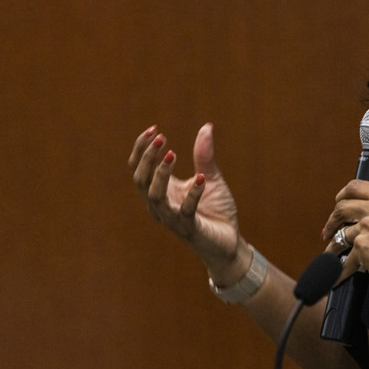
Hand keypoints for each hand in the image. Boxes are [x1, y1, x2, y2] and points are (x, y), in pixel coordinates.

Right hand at [129, 123, 244, 276]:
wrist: (229, 242)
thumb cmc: (214, 211)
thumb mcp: (210, 177)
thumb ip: (204, 155)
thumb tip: (206, 126)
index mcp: (162, 190)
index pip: (140, 168)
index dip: (142, 149)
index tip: (153, 129)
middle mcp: (162, 204)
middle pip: (140, 180)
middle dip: (147, 157)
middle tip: (161, 138)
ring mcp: (173, 217)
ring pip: (154, 196)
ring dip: (160, 174)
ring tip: (173, 154)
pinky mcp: (189, 228)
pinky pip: (185, 211)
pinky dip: (192, 194)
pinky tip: (200, 179)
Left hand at [322, 180, 368, 300]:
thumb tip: (365, 217)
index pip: (357, 186)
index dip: (342, 195)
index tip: (337, 203)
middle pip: (342, 207)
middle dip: (331, 220)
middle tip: (328, 230)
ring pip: (340, 233)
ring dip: (333, 246)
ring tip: (332, 254)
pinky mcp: (363, 245)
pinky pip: (345, 258)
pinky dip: (340, 269)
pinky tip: (338, 273)